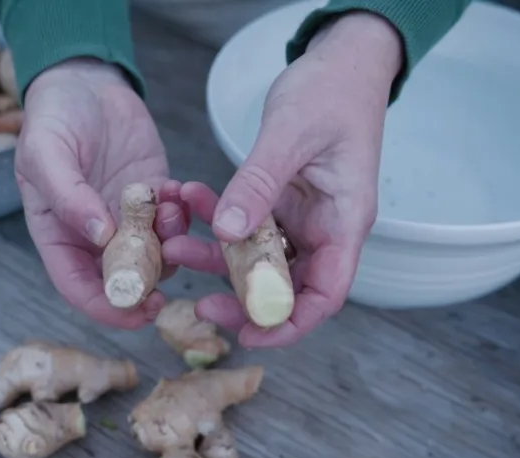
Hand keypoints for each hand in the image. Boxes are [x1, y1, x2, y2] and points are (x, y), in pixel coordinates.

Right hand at [16, 58, 188, 328]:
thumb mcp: (45, 151)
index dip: (107, 307)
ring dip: (170, 242)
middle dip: (149, 285)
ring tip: (170, 211)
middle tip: (174, 281)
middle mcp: (94, 235)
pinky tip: (178, 190)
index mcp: (58, 234)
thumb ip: (67, 195)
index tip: (137, 312)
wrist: (84, 81)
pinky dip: (183, 214)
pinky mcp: (154, 197)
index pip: (78, 287)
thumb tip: (99, 236)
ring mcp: (127, 218)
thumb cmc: (52, 117)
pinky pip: (175, 220)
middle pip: (123, 279)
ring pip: (156, 252)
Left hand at [163, 12, 402, 345]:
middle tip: (198, 305)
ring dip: (217, 258)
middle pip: (288, 288)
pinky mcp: (282, 203)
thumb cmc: (333, 91)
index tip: (249, 334)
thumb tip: (228, 232)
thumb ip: (259, 183)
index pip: (325, 294)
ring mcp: (303, 218)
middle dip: (242, 300)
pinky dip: (218, 218)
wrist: (340, 61)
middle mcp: (326, 228)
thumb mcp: (291, 132)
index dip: (289, 323)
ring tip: (174, 243)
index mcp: (345, 221)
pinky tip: (190, 200)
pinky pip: (246, 226)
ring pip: (258, 259)